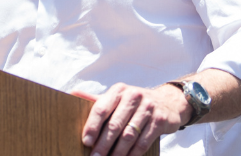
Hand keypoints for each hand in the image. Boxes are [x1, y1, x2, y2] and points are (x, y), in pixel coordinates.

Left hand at [73, 83, 191, 155]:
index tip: (85, 141)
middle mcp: (133, 96)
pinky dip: (133, 154)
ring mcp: (148, 108)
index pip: (101, 109)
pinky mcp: (160, 120)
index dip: (92, 126)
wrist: (167, 102)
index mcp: (118, 91)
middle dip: (103, 144)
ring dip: (118, 152)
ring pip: (129, 135)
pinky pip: (144, 141)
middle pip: (114, 125)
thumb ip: (97, 100)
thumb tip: (73, 93)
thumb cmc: (134, 102)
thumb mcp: (117, 97)